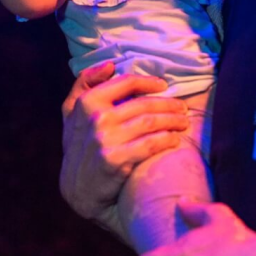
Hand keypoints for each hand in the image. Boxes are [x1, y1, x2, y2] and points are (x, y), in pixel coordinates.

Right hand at [60, 63, 189, 240]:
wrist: (76, 190)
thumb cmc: (79, 147)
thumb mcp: (72, 113)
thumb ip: (84, 84)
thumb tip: (110, 65)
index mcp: (86, 102)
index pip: (125, 82)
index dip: (148, 82)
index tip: (164, 85)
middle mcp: (96, 118)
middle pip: (143, 104)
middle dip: (168, 104)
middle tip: (182, 108)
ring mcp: (105, 139)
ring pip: (149, 122)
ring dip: (172, 121)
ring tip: (183, 122)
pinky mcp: (115, 160)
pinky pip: (149, 144)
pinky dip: (166, 140)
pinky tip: (175, 140)